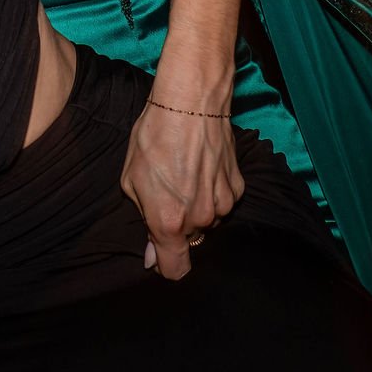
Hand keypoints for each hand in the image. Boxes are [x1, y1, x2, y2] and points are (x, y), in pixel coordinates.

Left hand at [121, 101, 244, 279]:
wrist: (191, 100)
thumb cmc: (154, 135)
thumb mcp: (132, 178)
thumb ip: (143, 219)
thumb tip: (152, 255)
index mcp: (170, 221)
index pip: (176, 270)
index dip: (166, 264)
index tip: (160, 252)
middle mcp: (201, 218)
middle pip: (191, 241)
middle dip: (179, 226)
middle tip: (169, 193)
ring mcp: (223, 203)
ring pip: (209, 221)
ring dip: (198, 209)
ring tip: (186, 175)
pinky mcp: (238, 186)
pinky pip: (223, 202)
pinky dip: (214, 192)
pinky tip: (203, 168)